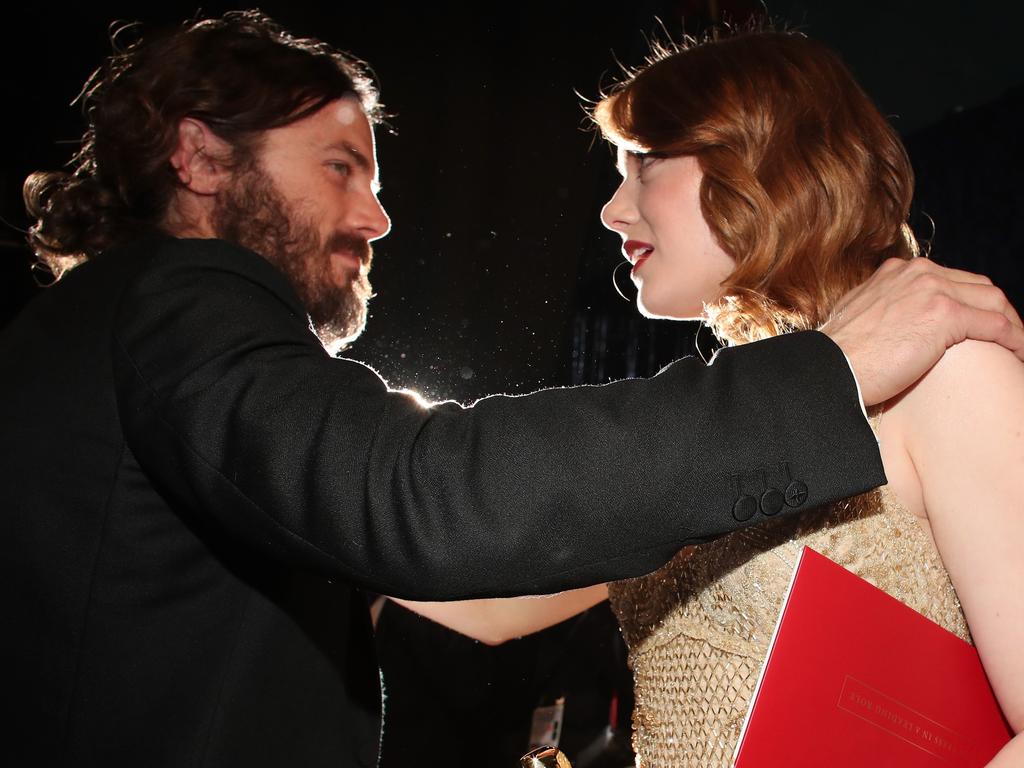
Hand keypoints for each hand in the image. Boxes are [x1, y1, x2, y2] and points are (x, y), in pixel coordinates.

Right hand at [821, 257, 1023, 405]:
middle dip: (998, 311)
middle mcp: (918, 272)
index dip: (972, 303)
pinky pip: (997, 325)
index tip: (979, 325)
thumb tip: (901, 326)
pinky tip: (1017, 356)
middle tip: (1008, 339)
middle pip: (978, 286)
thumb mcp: (861, 318)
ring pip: (993, 302)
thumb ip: (886, 310)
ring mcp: (933, 290)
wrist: (829, 369)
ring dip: (1012, 326)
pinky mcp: (945, 314)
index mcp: (898, 271)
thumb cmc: (839, 356)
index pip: (951, 280)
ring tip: (1017, 349)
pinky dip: (1014, 341)